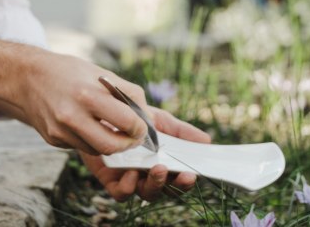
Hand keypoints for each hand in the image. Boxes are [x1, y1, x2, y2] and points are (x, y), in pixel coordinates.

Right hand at [13, 53, 153, 155]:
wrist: (27, 77)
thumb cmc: (68, 72)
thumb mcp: (101, 73)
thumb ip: (128, 94)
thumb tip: (147, 117)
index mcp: (87, 94)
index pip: (125, 121)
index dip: (140, 127)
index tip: (142, 126)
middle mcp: (71, 116)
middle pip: (111, 146)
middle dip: (128, 144)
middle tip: (133, 137)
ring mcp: (60, 131)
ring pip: (97, 150)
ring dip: (110, 144)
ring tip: (113, 130)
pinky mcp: (53, 140)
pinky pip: (81, 147)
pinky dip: (91, 140)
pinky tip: (89, 126)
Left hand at [80, 107, 210, 201]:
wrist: (103, 115)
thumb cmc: (134, 119)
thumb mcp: (160, 121)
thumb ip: (182, 131)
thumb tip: (206, 140)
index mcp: (165, 164)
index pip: (180, 180)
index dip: (187, 181)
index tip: (193, 174)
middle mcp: (149, 176)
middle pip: (167, 190)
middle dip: (175, 185)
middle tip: (178, 173)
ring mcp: (132, 180)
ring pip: (147, 193)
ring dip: (154, 184)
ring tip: (157, 168)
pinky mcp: (112, 181)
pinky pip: (122, 193)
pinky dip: (128, 186)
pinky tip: (130, 171)